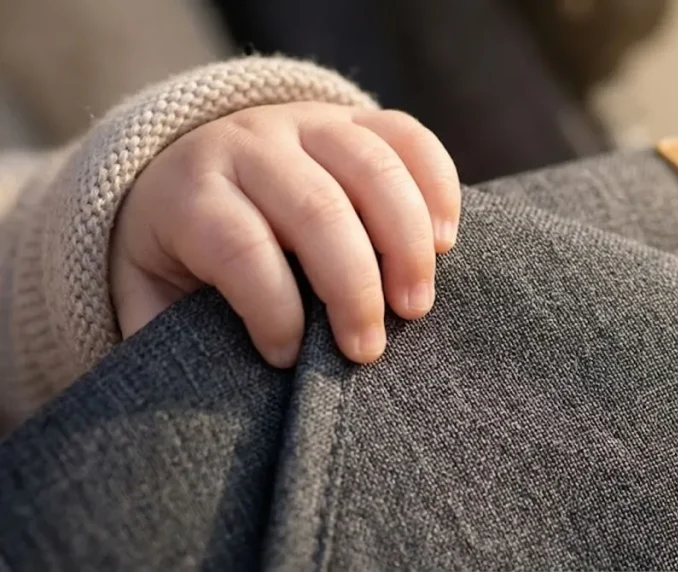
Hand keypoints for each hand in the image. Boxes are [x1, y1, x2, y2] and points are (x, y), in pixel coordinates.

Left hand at [110, 102, 460, 366]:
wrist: (194, 168)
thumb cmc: (181, 255)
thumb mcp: (148, 293)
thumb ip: (167, 335)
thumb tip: (198, 403)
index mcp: (192, 192)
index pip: (240, 246)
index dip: (272, 309)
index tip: (286, 358)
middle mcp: (251, 144)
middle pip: (318, 208)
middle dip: (354, 287)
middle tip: (369, 350)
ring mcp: (308, 123)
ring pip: (374, 167)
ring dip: (407, 244)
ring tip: (415, 306)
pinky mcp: (354, 120)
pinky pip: (408, 137)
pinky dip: (438, 187)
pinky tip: (445, 241)